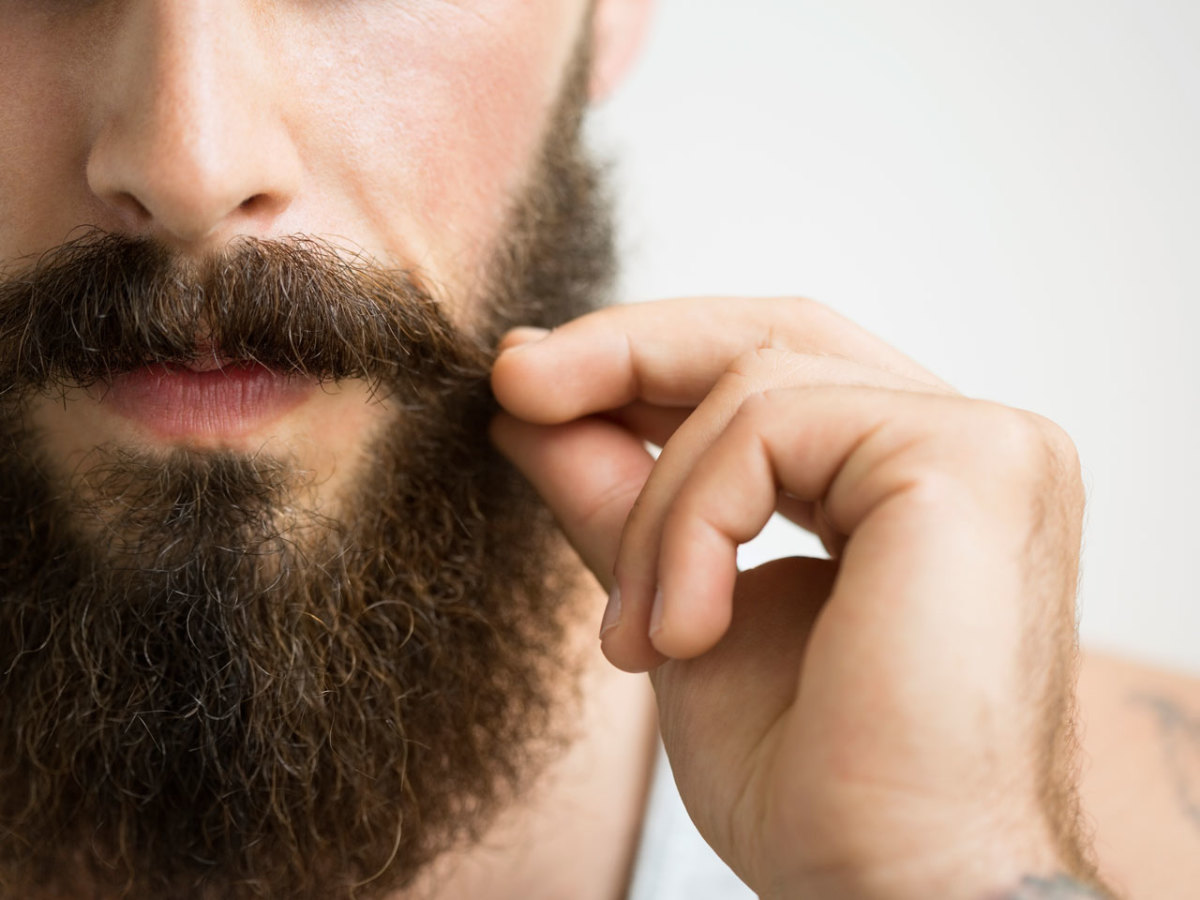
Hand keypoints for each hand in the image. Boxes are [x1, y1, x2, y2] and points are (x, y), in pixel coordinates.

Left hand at [490, 297, 1095, 898]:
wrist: (887, 891)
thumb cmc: (814, 788)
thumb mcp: (678, 608)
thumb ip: (622, 499)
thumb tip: (533, 402)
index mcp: (916, 485)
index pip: (775, 371)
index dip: (650, 362)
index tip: (532, 383)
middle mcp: (966, 448)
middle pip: (774, 335)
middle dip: (628, 353)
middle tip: (517, 381)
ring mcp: (983, 446)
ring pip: (756, 385)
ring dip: (657, 508)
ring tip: (638, 634)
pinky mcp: (968, 461)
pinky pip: (771, 428)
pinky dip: (696, 521)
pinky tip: (683, 631)